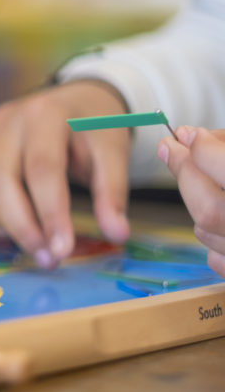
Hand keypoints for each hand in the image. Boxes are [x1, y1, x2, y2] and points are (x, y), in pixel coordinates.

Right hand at [0, 80, 131, 267]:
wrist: (74, 99)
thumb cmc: (94, 125)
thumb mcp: (113, 150)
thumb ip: (113, 192)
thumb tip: (117, 234)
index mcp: (45, 114)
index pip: (41, 168)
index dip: (50, 212)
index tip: (63, 249)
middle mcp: (7, 121)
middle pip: (1, 181)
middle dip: (22, 226)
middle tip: (48, 259)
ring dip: (9, 226)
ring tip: (41, 248)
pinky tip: (24, 228)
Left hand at [159, 126, 224, 277]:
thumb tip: (191, 136)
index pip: (224, 168)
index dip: (202, 148)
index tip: (186, 133)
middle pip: (209, 208)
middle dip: (185, 173)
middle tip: (171, 147)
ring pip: (206, 230)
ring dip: (196, 202)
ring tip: (201, 181)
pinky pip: (217, 258)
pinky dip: (210, 236)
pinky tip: (214, 220)